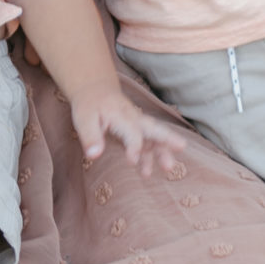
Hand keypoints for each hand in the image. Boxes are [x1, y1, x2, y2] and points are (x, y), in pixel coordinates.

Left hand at [69, 86, 183, 176]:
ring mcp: (137, 123)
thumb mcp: (83, 120)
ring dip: (162, 151)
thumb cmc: (89, 105)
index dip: (135, 148)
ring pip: (154, 136)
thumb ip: (90, 137)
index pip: (133, 132)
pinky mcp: (136, 129)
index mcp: (121, 115)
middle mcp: (133, 118)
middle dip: (167, 138)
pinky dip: (150, 155)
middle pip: (154, 127)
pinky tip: (146, 172)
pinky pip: (147, 142)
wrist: (94, 91)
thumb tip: (94, 155)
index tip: (132, 163)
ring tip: (168, 168)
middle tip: (182, 146)